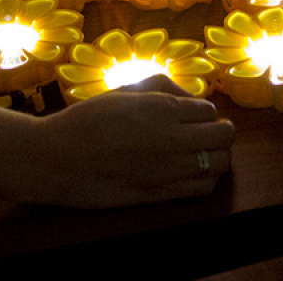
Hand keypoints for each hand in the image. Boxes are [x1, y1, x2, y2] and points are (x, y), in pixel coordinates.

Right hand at [37, 79, 234, 206]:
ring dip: (217, 155)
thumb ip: (161, 87)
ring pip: (220, 164)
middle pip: (223, 136)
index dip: (204, 111)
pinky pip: (203, 188)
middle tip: (206, 131)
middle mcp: (172, 138)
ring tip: (201, 151)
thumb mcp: (124, 90)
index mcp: (161, 107)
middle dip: (220, 131)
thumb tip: (189, 97)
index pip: (209, 110)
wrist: (59, 158)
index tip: (193, 114)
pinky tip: (192, 171)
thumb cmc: (88, 119)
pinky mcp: (161, 195)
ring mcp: (169, 169)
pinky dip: (206, 178)